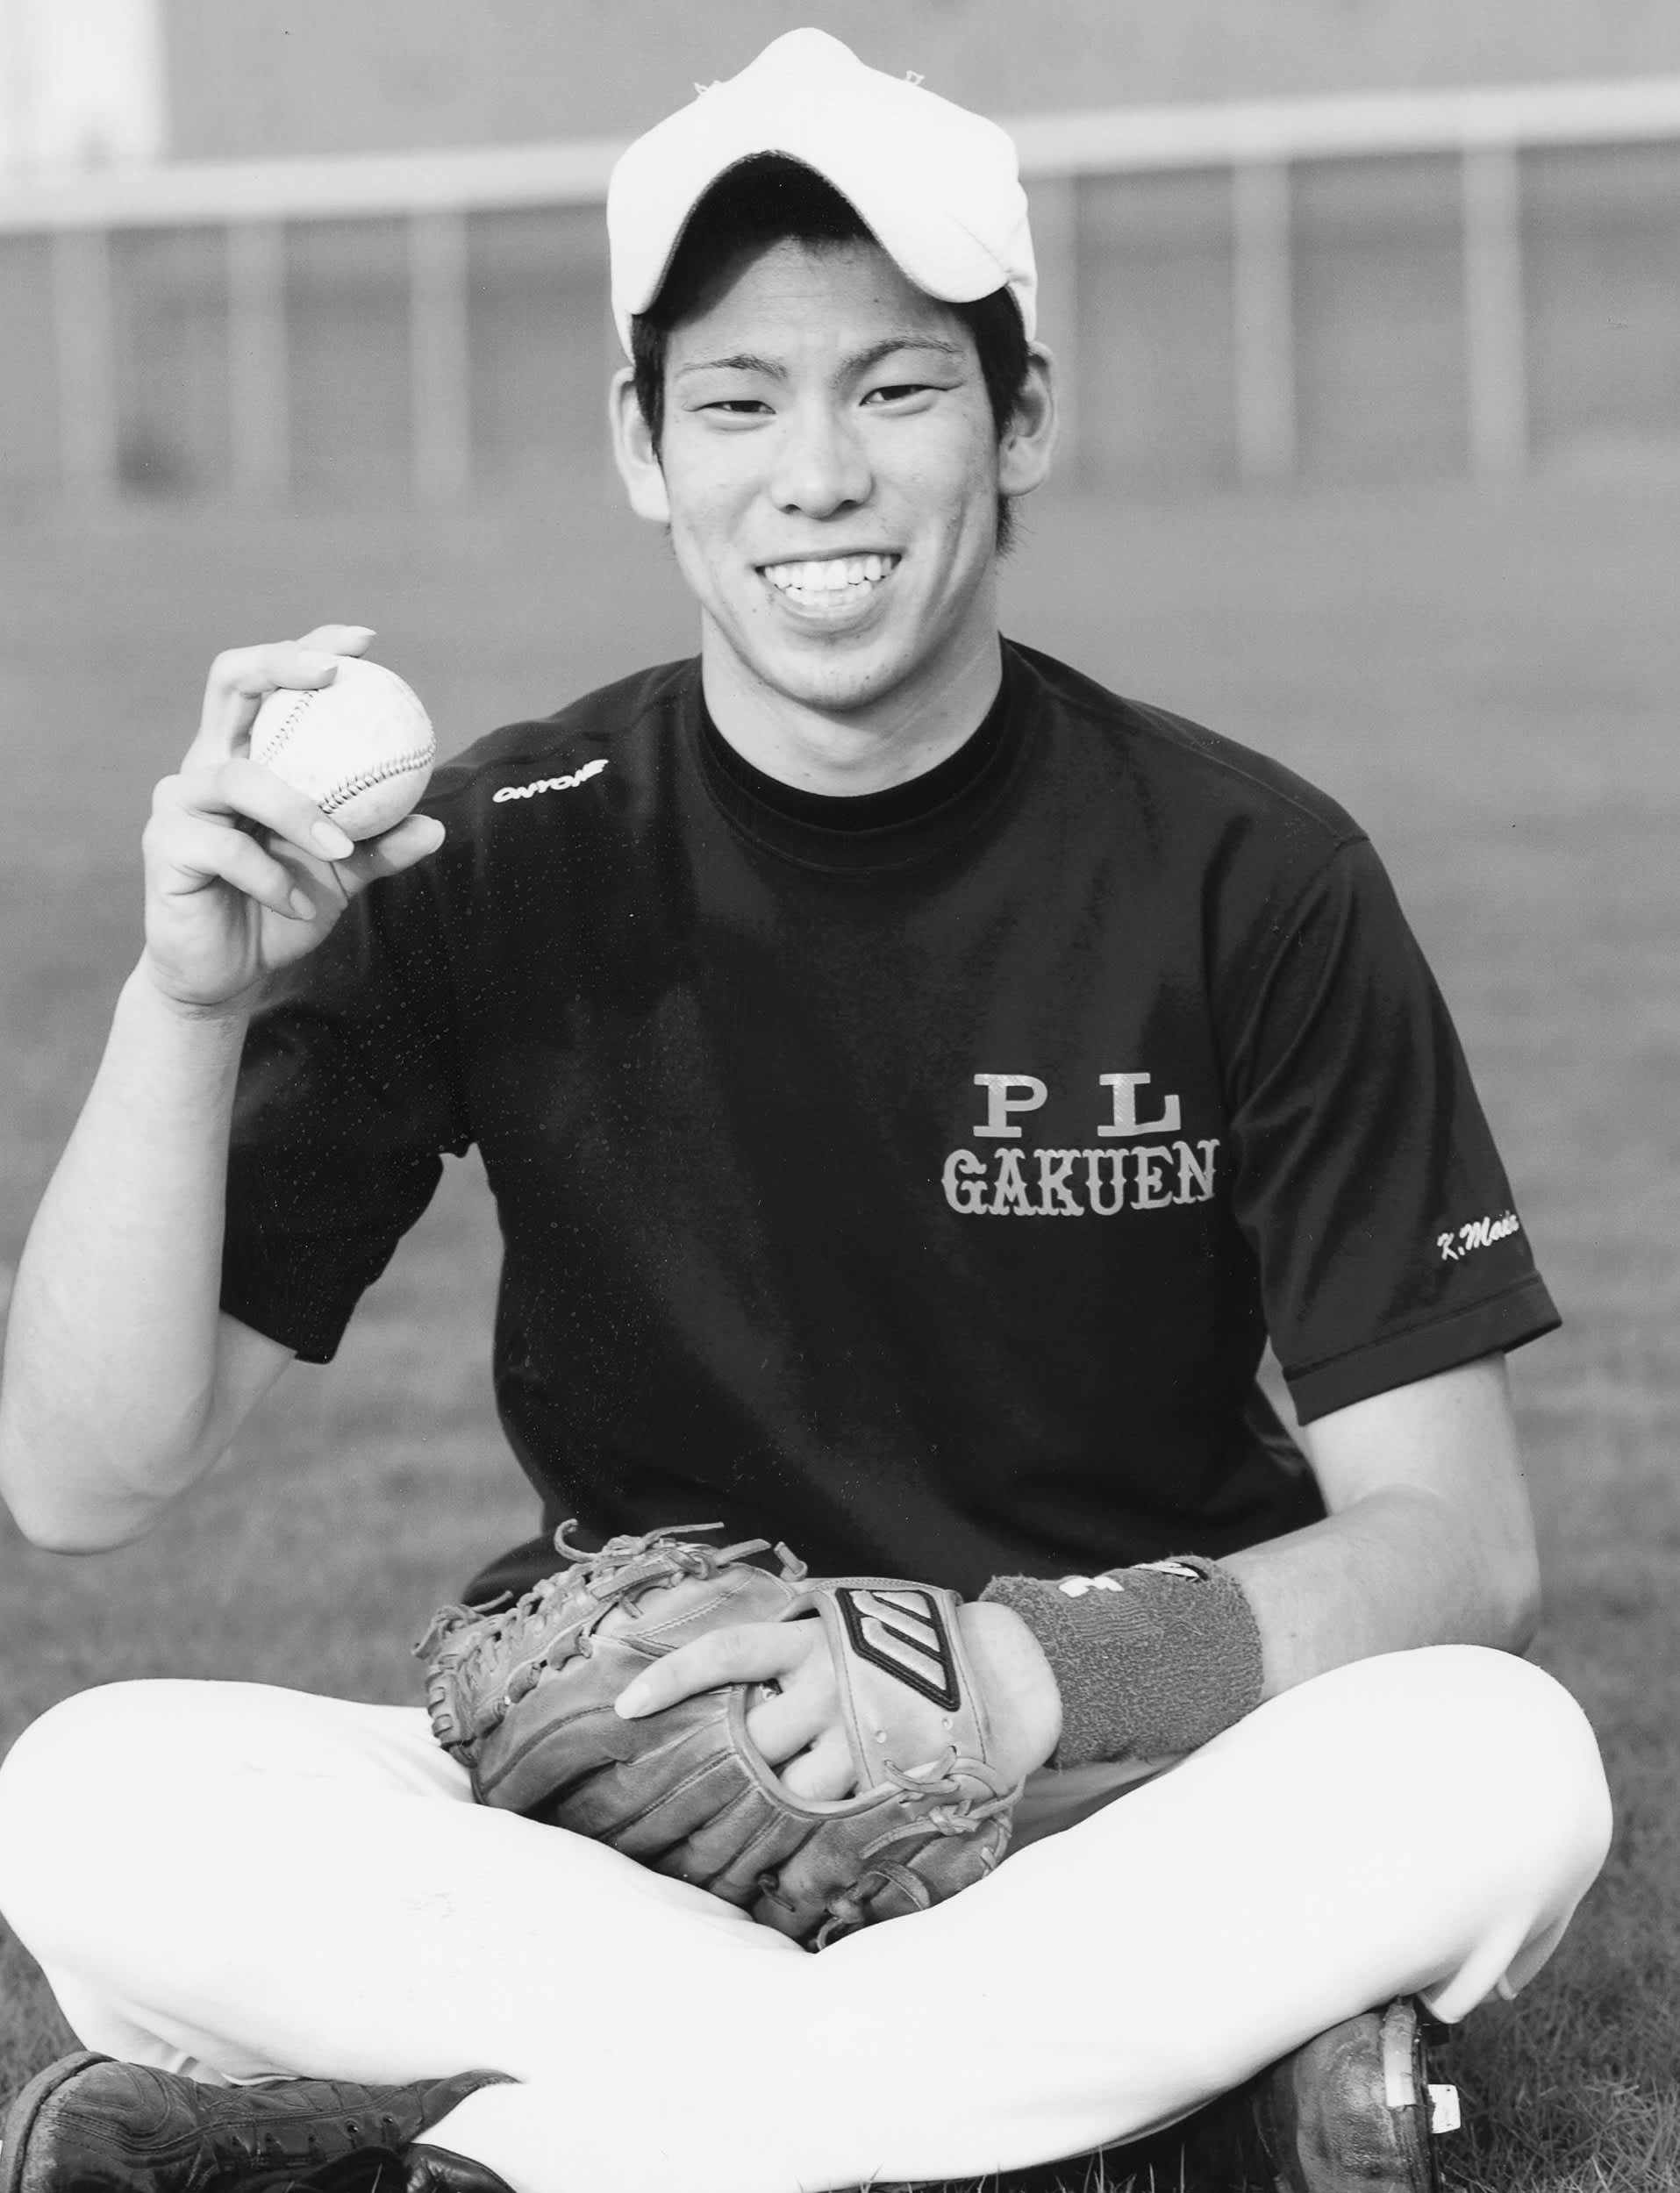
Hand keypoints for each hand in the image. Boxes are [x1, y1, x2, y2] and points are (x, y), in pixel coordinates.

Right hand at [140, 624, 444, 1014]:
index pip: (270, 680)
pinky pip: (226, 848)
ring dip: (298, 812)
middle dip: (282, 664)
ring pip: (239, 778)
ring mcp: (179, 802)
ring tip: (340, 850)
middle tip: (336, 676)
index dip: (309, 647)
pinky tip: (296, 903)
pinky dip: (271, 878)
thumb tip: (435, 825)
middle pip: (231, 681)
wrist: (229, 974)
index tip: (364, 641)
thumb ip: (382, 845)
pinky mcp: (164, 847)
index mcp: (247, 755)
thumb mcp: (343, 875)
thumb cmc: (284, 908)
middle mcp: (208, 764)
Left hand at [614, 1599, 1061, 1801]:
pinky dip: (814, 1841)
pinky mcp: (888, 1776)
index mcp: (813, 1639)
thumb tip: (734, 1665)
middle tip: (694, 1800)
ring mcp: (859, 1732)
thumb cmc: (923, 1645)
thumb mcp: (857, 1619)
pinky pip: (832, 1820)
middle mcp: (829, 1682)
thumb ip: (800, 1641)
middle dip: (731, 1769)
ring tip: (759, 1832)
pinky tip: (803, 1857)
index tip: (623, 1705)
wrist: (1010, 1671)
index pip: (726, 1652)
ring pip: (791, 1787)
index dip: (671, 1677)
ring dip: (777, 1810)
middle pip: (752, 1739)